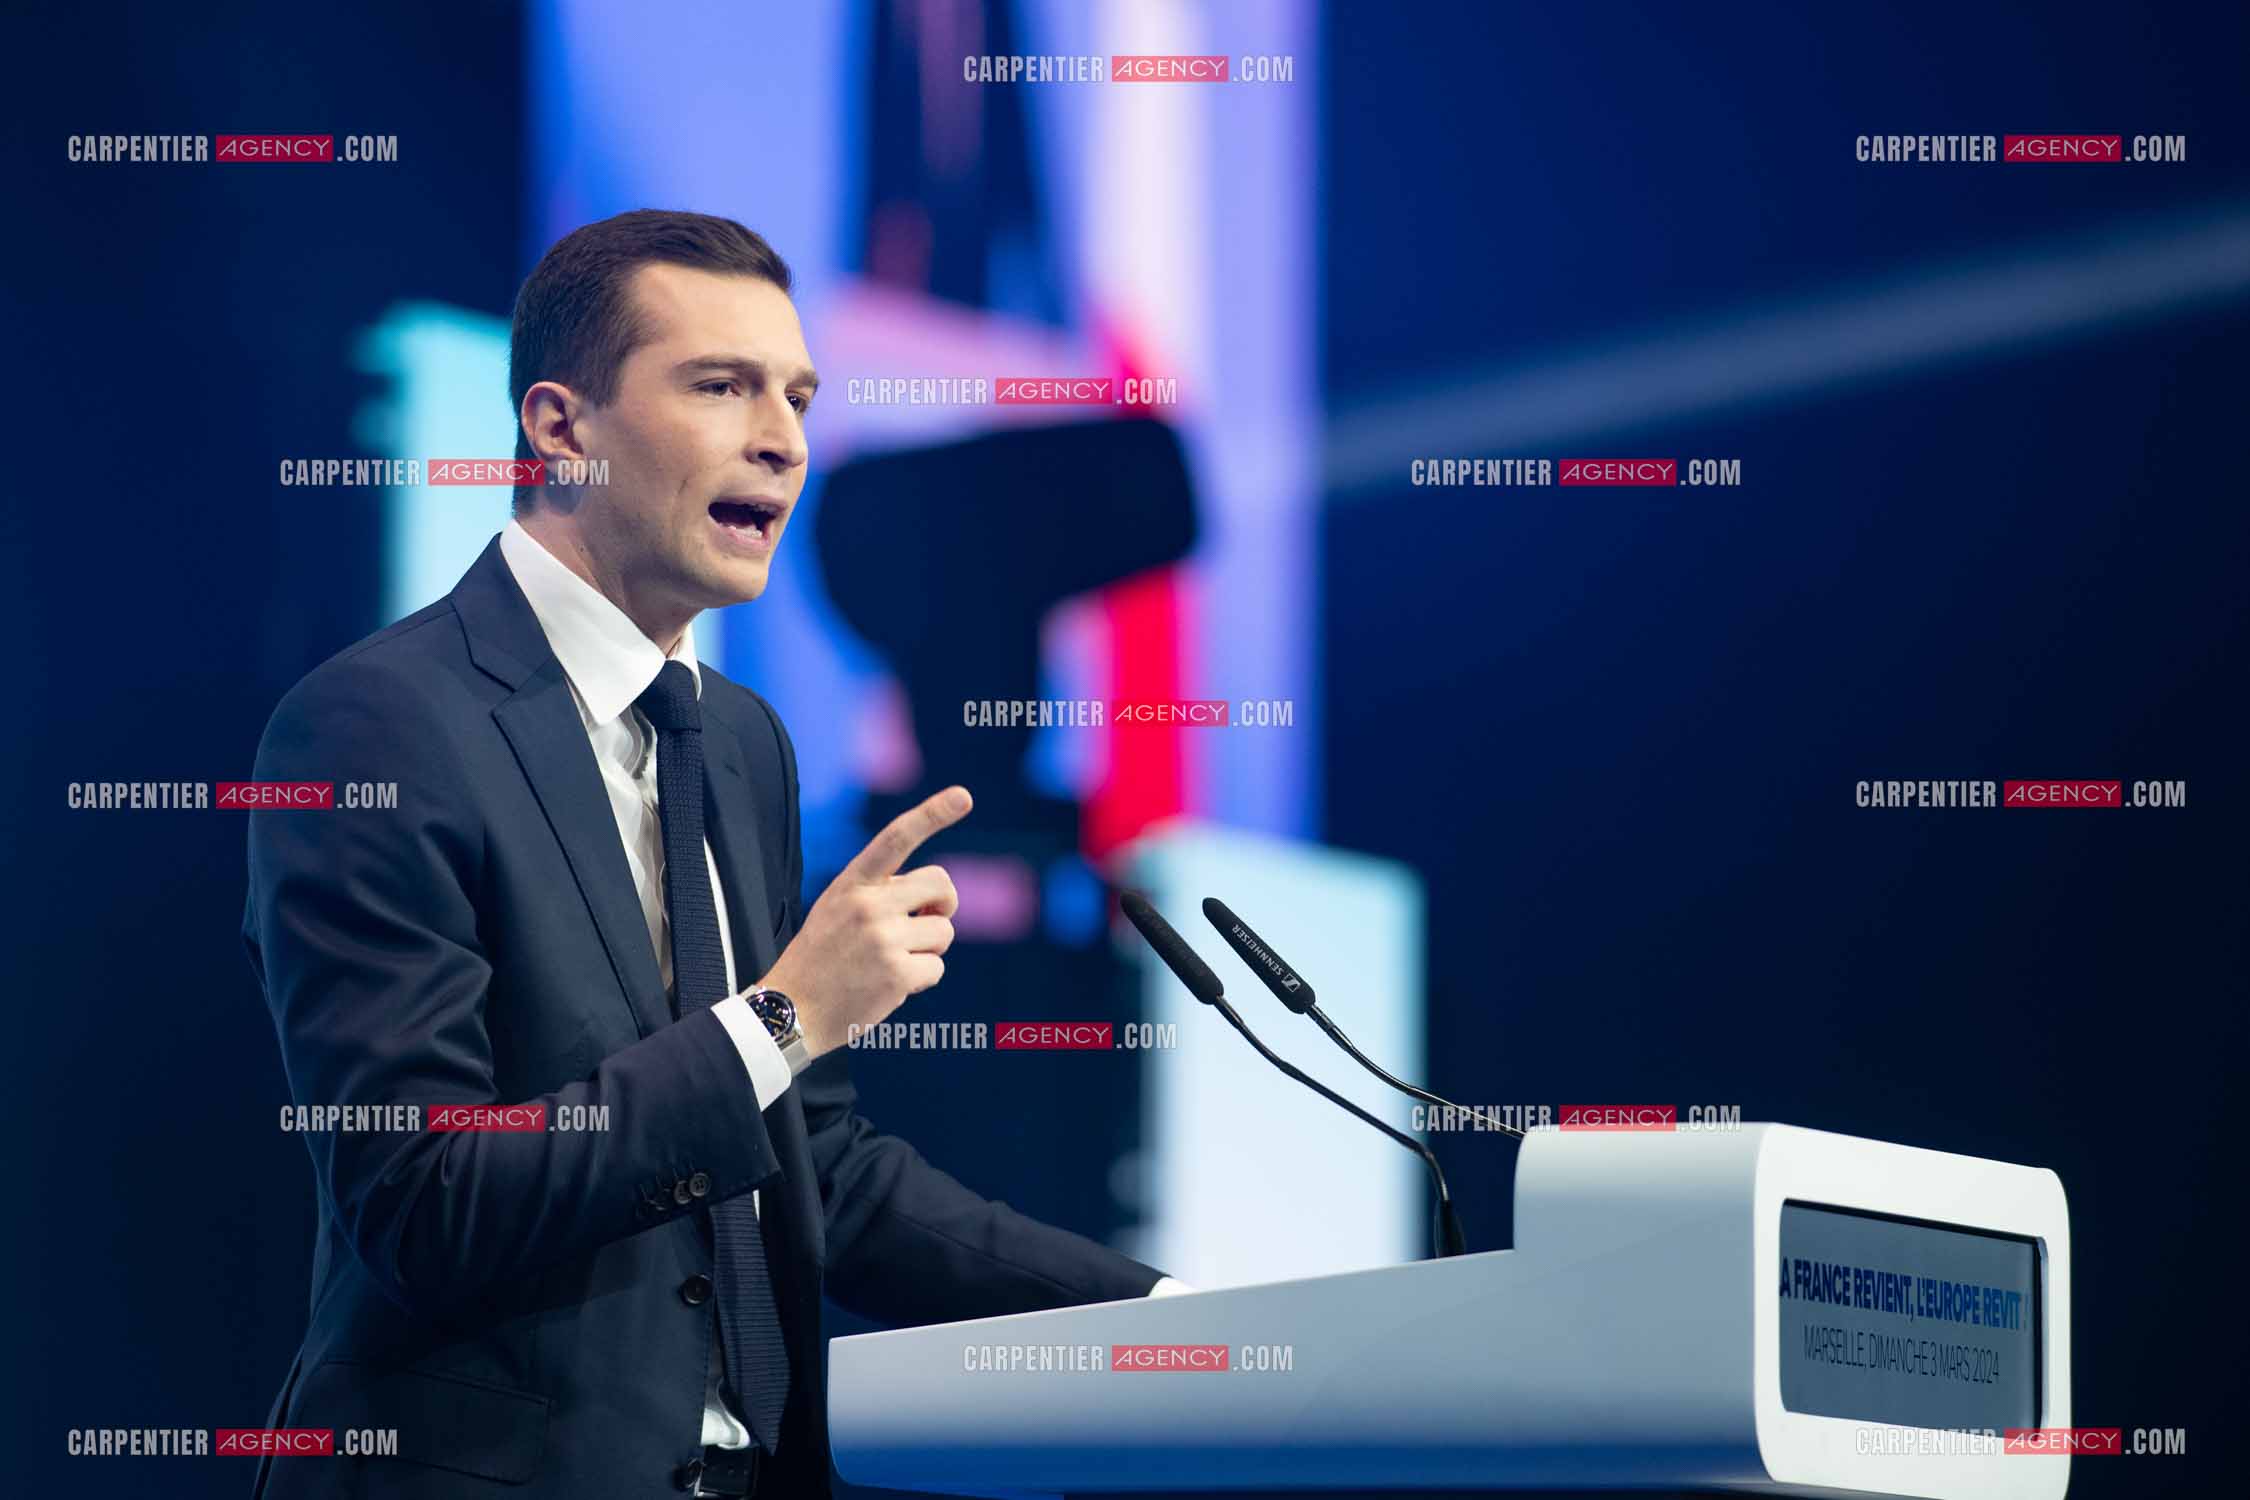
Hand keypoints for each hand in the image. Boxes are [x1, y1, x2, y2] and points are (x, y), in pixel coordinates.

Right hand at [762, 786, 968, 1058]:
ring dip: (929, 950)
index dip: (932, 814)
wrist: (791, 1010)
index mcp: (852, 882)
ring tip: (892, 962)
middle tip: (923, 924)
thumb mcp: (837, 908)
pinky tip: (890, 986)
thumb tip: (934, 898)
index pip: (896, 838)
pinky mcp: (897, 973)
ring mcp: (883, 938)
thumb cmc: (822, 959)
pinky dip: (922, 979)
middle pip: (941, 885)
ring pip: (944, 932)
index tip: (963, 796)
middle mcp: (868, 904)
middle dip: (941, 907)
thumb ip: (879, 893)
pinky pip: (937, 967)